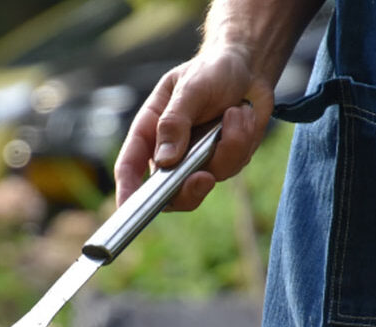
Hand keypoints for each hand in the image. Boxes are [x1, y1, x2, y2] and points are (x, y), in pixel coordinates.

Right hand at [114, 46, 272, 211]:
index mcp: (149, 131)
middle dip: (188, 190)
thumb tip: (165, 160)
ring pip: (207, 179)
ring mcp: (196, 160)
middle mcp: (169, 152)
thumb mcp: (190, 88)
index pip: (130, 167)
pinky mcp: (223, 161)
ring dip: (228, 146)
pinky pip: (233, 166)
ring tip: (235, 112)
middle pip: (168, 192)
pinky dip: (242, 140)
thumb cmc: (211, 71)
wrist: (248, 68)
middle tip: (204, 178)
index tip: (128, 209)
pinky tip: (243, 115)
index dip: (127, 191)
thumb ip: (175, 122)